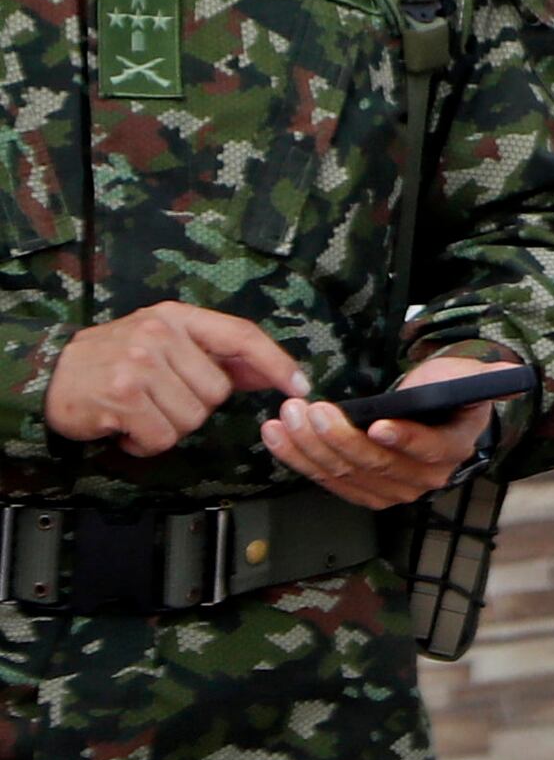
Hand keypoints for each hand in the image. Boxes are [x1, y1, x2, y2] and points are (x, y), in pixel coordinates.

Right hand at [46, 302, 302, 457]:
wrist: (47, 378)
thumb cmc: (110, 362)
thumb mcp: (162, 343)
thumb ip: (214, 355)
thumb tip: (273, 373)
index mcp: (176, 316)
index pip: (241, 335)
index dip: (275, 361)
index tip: (300, 385)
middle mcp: (159, 333)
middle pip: (216, 392)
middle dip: (193, 406)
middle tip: (157, 399)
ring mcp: (140, 363)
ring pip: (192, 418)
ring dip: (167, 426)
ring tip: (138, 411)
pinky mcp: (123, 395)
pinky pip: (162, 437)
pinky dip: (145, 443)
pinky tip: (125, 427)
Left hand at [266, 344, 510, 510]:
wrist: (435, 415)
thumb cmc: (447, 390)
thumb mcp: (466, 379)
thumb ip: (481, 380)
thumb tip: (507, 378)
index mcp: (453, 450)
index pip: (428, 449)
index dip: (403, 438)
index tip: (377, 423)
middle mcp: (424, 479)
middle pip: (375, 462)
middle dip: (336, 436)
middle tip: (308, 409)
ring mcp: (392, 490)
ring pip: (345, 473)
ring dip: (309, 446)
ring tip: (286, 418)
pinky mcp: (363, 492)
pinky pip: (326, 480)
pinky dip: (299, 458)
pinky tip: (277, 436)